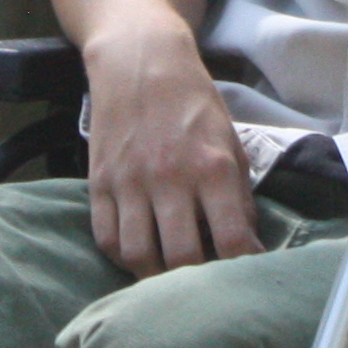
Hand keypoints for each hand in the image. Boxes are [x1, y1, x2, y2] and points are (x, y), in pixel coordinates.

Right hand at [80, 22, 258, 274]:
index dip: (240, 270)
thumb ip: (239, 197)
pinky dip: (123, 256)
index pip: (230, 241)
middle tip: (202, 285)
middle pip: (182, 257)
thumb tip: (248, 246)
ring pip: (139, 254)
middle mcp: (171, 178)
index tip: (242, 279)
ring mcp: (130, 181)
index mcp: (212, 167)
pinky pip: (106, 237)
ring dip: (155, 276)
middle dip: (195, 282)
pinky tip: (139, 253)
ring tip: (167, 277)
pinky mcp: (99, 181)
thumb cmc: (192, 104)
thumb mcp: (229, 143)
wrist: (140, 61)